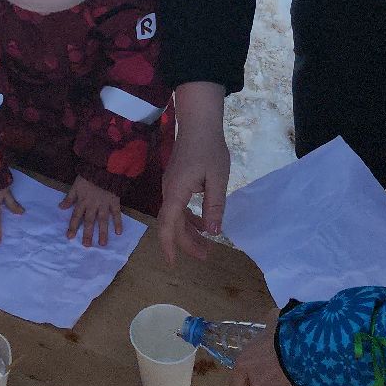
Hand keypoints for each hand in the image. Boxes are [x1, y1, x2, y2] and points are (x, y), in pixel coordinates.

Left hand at [60, 176, 122, 246]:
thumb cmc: (88, 176)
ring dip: (102, 232)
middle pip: (89, 221)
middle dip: (87, 234)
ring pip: (103, 220)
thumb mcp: (75, 186)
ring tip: (102, 244)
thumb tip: (60, 207)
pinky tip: (119, 232)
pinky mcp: (114, 201)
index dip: (72, 226)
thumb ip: (69, 198)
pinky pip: (116, 213)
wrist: (104, 167)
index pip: (76, 216)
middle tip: (86, 245)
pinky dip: (118, 222)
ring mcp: (104, 204)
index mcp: (82, 201)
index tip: (69, 237)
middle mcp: (93, 205)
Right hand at [158, 82, 230, 264]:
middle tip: (205, 256)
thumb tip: (214, 232)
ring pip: (174, 216)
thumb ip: (214, 205)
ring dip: (188, 232)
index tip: (172, 263)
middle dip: (186, 243)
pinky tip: (203, 224)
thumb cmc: (210, 147)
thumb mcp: (218, 178)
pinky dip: (189, 219)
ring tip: (206, 246)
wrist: (199, 122)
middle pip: (171, 224)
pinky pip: (178, 207)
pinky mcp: (176, 182)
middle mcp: (169, 191)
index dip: (169, 246)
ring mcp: (171, 186)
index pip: (167, 225)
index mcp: (176, 192)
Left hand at [231, 310, 311, 385]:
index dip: (244, 381)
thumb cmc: (284, 333)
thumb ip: (270, 323)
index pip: (235, 383)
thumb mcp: (274, 320)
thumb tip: (274, 318)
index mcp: (245, 364)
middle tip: (277, 378)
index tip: (253, 376)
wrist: (305, 350)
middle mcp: (255, 384)